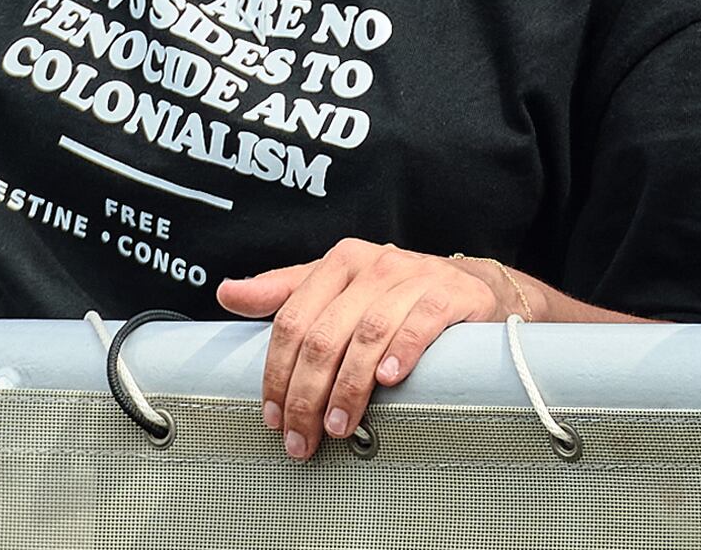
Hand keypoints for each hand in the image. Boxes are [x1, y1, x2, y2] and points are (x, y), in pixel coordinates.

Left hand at [219, 240, 504, 459]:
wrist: (471, 286)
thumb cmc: (397, 295)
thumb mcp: (338, 287)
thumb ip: (284, 292)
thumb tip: (228, 292)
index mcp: (339, 263)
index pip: (293, 321)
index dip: (277, 374)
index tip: (273, 417)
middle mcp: (374, 265)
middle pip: (325, 335)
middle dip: (306, 395)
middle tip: (302, 437)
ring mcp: (414, 277)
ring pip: (367, 334)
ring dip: (347, 387)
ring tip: (338, 425)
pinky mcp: (450, 294)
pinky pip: (420, 322)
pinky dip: (401, 351)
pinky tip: (389, 380)